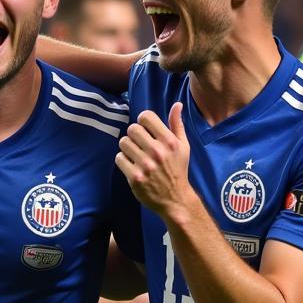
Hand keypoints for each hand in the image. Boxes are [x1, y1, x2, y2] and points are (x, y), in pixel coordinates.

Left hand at [115, 102, 192, 219]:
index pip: (146, 117)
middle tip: (139, 143)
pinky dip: (123, 160)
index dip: (143, 121)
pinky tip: (132, 165)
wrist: (175, 198)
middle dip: (134, 135)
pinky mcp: (135, 177)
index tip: (145, 129)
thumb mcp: (183, 147)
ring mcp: (145, 165)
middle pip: (132, 129)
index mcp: (169, 141)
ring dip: (127, 147)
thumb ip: (177, 125)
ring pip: (123, 143)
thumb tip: (177, 104)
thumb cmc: (178, 169)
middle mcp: (157, 152)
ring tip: (135, 154)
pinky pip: (119, 158)